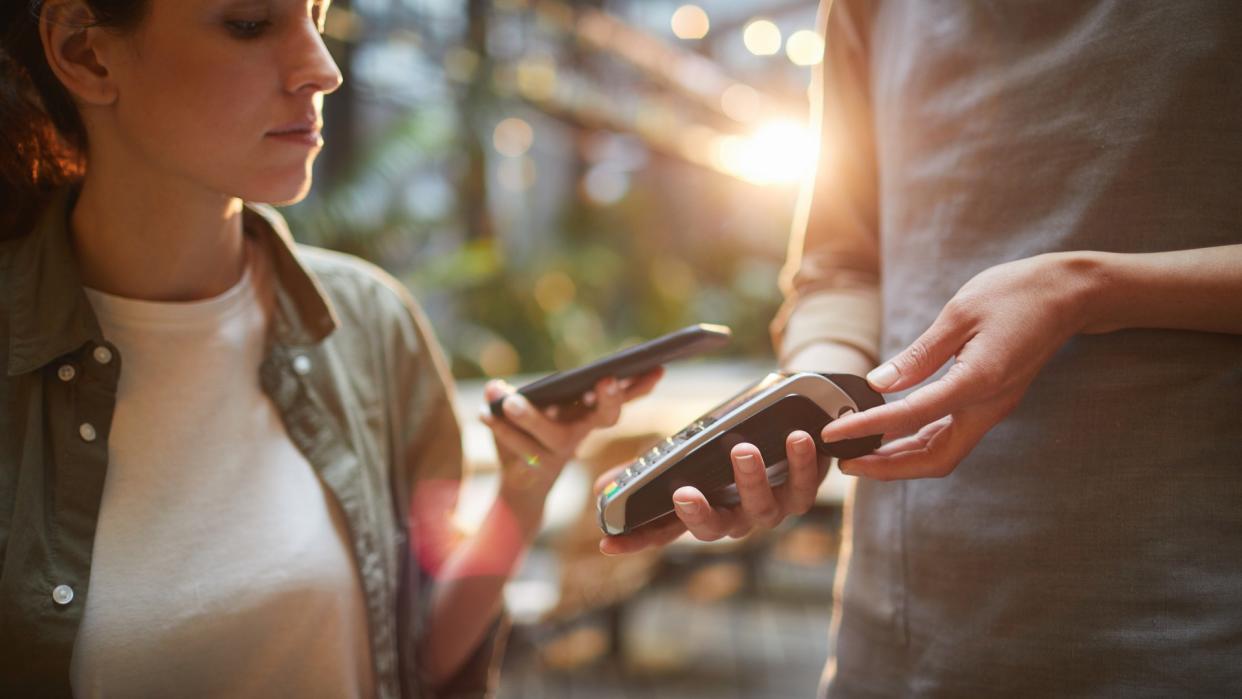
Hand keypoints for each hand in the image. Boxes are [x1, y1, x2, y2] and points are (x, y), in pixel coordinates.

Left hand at [480, 369, 662, 514]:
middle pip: (604, 418)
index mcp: (587, 413)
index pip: (620, 398)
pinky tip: (485, 414)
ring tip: (510, 401)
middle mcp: (581, 432)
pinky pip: (520, 448)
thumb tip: (495, 388)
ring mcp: (561, 452)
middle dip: (609, 399)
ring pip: (553, 435)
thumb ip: (509, 397)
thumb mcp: (525, 410)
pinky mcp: (539, 468)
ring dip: (532, 416)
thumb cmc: (530, 437)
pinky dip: (501, 430)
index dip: (639, 385)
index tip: (656, 369)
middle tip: (606, 380)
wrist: (522, 487)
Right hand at [599, 430, 825, 554]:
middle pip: (713, 530)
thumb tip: (601, 488)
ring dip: (749, 480)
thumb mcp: (686, 454)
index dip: (636, 541)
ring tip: (741, 450)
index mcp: (702, 510)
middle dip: (698, 514)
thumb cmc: (730, 445)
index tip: (607, 543)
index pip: (662, 532)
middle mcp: (734, 518)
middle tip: (682, 494)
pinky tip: (796, 437)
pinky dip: (801, 462)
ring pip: (760, 508)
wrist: (791, 424)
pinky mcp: (802, 492)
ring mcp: (768, 509)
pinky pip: (803, 485)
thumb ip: (649, 470)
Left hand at [820, 253, 1094, 479]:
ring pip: (943, 453)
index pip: (913, 415)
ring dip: (900, 461)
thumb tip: (878, 384)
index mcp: (980, 381)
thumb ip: (920, 354)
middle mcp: (988, 406)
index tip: (832, 433)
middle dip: (886, 467)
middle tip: (843, 461)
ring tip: (859, 454)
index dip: (868, 427)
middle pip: (934, 458)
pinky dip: (917, 443)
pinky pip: (951, 436)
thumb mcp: (960, 313)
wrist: (1068, 294)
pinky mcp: (989, 403)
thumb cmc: (1015, 294)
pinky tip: (890, 437)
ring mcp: (991, 409)